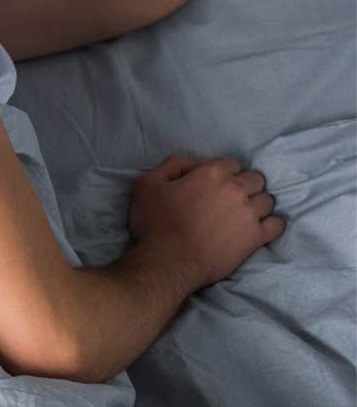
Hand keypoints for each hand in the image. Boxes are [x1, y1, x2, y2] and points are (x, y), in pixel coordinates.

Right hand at [127, 155, 285, 291]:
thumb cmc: (155, 223)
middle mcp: (235, 189)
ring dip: (257, 204)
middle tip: (229, 199)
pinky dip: (272, 224)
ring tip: (243, 214)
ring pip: (267, 201)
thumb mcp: (147, 184)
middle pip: (254, 179)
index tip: (213, 185)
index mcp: (211, 173)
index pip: (230, 164)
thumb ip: (171, 165)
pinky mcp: (255, 237)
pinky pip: (277, 225)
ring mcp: (248, 214)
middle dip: (244, 186)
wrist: (168, 261)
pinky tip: (261, 227)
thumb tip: (192, 164)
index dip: (222, 173)